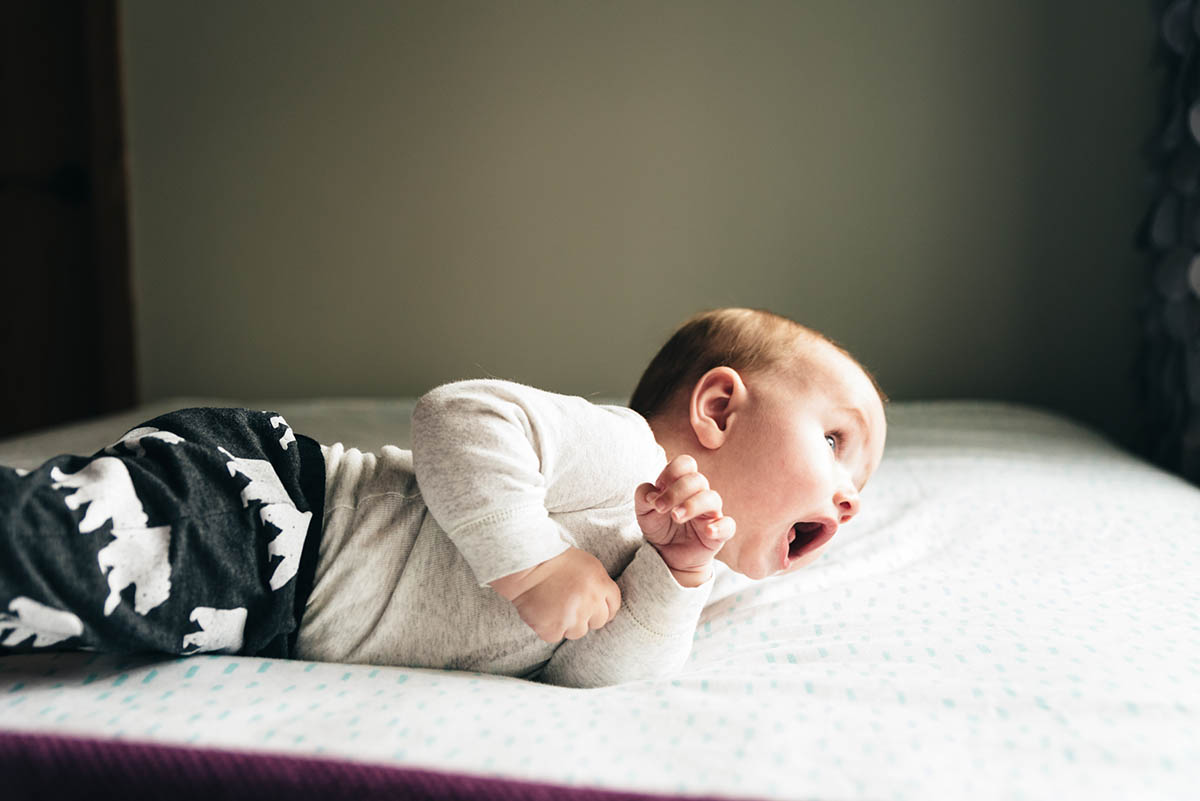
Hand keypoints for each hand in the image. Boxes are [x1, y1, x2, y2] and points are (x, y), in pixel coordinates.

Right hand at [489, 548, 620, 642]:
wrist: (525, 564)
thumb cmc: (555, 559)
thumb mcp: (587, 564)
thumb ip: (600, 584)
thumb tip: (605, 603)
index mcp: (600, 584)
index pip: (613, 607)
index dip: (603, 607)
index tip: (593, 605)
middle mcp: (590, 603)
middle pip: (598, 621)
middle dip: (588, 616)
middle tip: (571, 604)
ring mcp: (572, 618)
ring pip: (578, 632)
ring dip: (568, 623)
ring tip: (555, 605)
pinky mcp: (552, 629)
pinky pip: (556, 635)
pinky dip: (549, 627)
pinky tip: (543, 611)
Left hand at [635, 455, 735, 586]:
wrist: (667, 555)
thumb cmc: (659, 527)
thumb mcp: (644, 511)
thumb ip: (643, 496)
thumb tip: (651, 493)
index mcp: (682, 484)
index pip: (686, 464)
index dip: (671, 471)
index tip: (658, 487)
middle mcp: (699, 494)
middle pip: (698, 479)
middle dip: (676, 491)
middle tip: (660, 508)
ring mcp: (711, 513)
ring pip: (713, 498)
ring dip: (693, 505)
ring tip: (676, 517)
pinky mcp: (719, 534)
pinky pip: (728, 526)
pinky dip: (720, 527)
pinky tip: (707, 531)